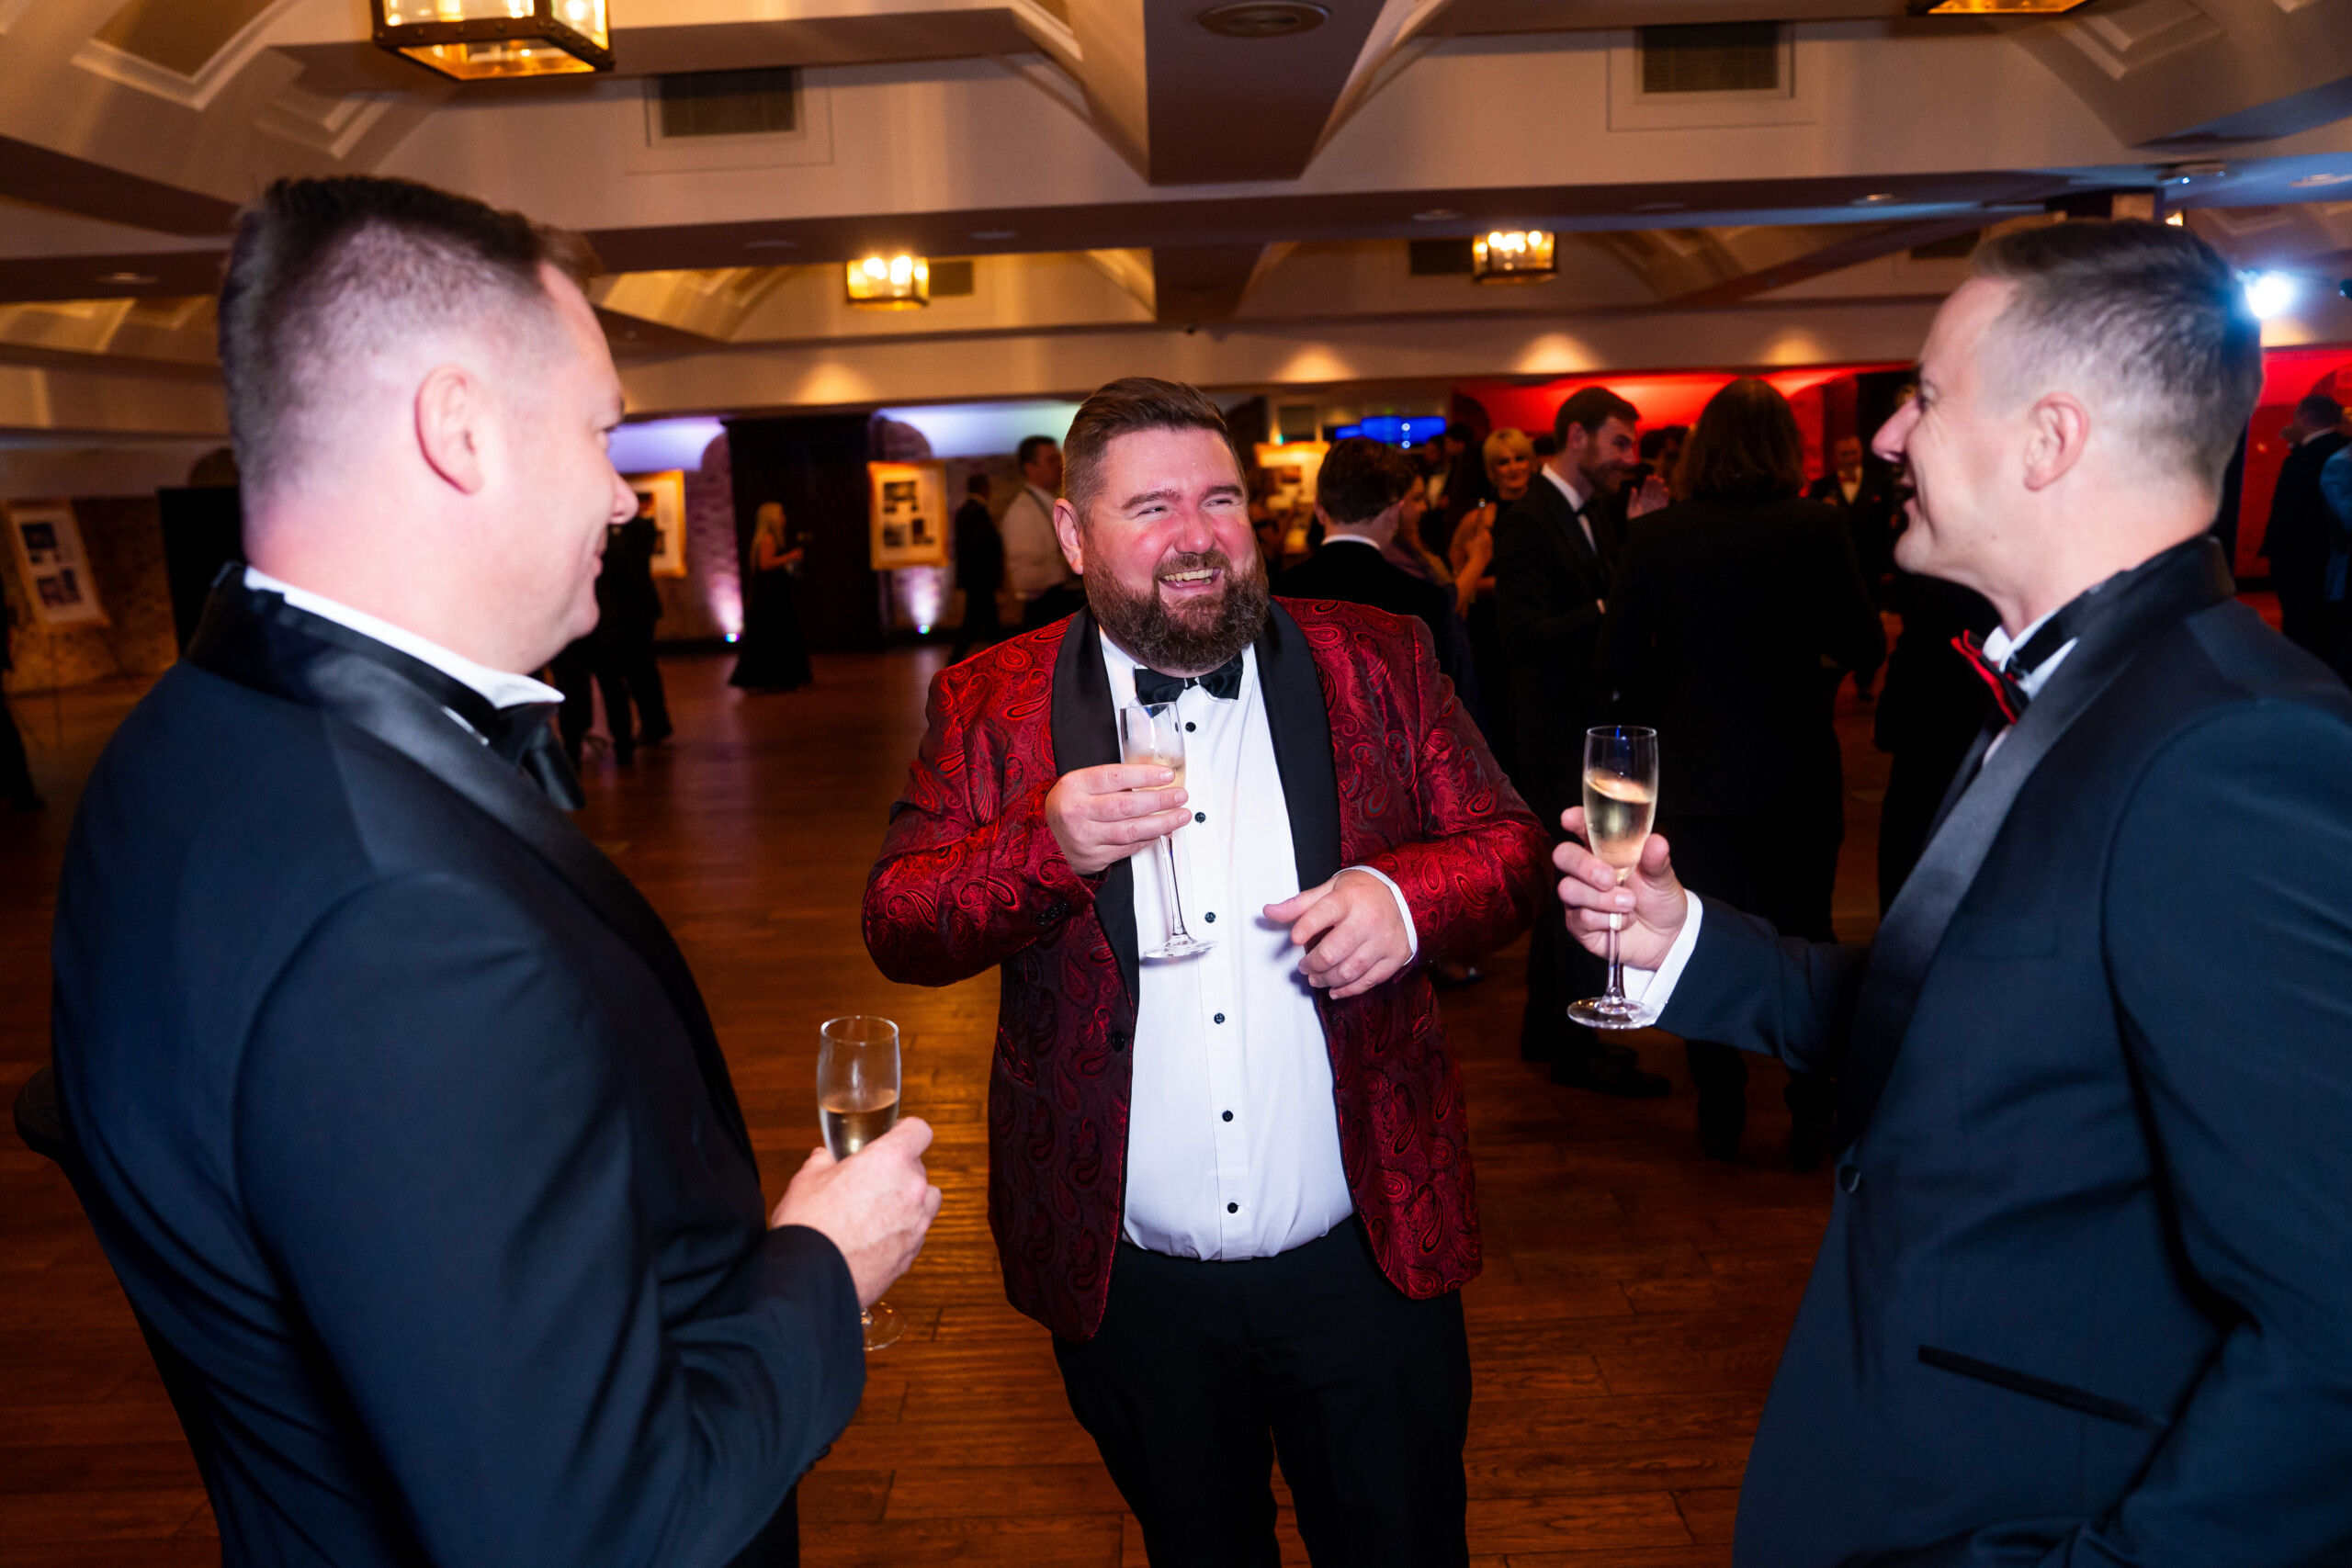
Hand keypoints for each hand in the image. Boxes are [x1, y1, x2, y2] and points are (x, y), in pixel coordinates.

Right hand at [771, 1117, 942, 1308]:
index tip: (895, 1134)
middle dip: (898, 1171)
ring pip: (925, 1202)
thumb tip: (823, 1158)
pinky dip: (901, 1231)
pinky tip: (873, 1237)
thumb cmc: (810, 1225)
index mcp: (890, 1160)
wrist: (812, 1278)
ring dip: (909, 1201)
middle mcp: (912, 1190)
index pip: (919, 1131)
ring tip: (877, 1209)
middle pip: (920, 1168)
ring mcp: (916, 1225)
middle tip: (871, 1179)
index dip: (906, 1130)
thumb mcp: (807, 1180)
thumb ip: (822, 1162)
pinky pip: (914, 1233)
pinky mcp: (911, 1255)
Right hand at [1046, 763, 1189, 875]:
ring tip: (1180, 815)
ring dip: (1162, 823)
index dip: (1145, 775)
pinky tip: (1161, 831)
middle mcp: (1078, 812)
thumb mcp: (1079, 784)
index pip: (1115, 777)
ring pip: (1131, 830)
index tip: (1167, 775)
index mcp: (1075, 786)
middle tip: (1180, 796)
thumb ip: (1111, 780)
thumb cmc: (1066, 807)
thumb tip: (1152, 775)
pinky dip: (1148, 839)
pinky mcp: (1094, 857)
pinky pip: (1128, 847)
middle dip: (1160, 800)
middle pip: (1127, 805)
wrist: (1041, 840)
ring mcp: (1086, 837)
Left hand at [1264, 869, 1411, 999]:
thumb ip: (1300, 904)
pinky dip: (1349, 990)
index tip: (1295, 939)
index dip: (1306, 928)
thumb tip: (1270, 912)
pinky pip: (1369, 980)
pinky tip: (1336, 989)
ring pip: (1350, 970)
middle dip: (1312, 964)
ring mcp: (1383, 940)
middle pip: (1333, 952)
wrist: (1406, 895)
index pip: (1323, 914)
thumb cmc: (1364, 892)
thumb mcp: (1331, 889)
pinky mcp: (1395, 956)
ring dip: (1327, 980)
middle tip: (1304, 966)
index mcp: (1349, 899)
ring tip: (1317, 977)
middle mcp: (1368, 920)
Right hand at [1554, 806, 1687, 969]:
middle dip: (1584, 866)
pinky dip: (1606, 920)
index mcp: (1605, 850)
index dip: (1574, 820)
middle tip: (1609, 879)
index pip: (1583, 828)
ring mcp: (1580, 897)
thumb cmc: (1659, 899)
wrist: (1665, 937)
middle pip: (1563, 856)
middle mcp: (1587, 871)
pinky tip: (1622, 921)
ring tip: (1630, 904)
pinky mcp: (1578, 924)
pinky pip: (1580, 918)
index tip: (1570, 819)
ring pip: (1570, 890)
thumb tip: (1657, 842)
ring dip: (1603, 900)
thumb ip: (1656, 860)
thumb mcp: (1662, 877)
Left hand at [1628, 475, 1669, 518]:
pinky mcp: (1660, 509)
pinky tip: (1666, 489)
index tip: (1649, 476)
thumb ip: (1632, 498)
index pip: (1645, 489)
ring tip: (1661, 480)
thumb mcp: (1630, 508)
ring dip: (1660, 487)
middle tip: (1656, 476)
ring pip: (1659, 494)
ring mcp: (1655, 505)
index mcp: (1642, 500)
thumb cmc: (1633, 519)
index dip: (1647, 483)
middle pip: (1653, 490)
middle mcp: (1649, 501)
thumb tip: (1633, 488)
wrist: (1640, 529)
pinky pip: (1664, 501)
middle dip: (1655, 483)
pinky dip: (1665, 496)